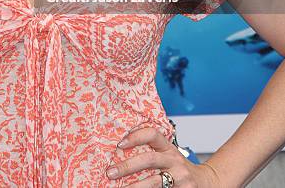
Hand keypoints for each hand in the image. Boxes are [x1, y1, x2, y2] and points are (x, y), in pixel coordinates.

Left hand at [105, 127, 220, 186]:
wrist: (205, 183)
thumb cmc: (178, 168)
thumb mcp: (168, 154)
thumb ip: (152, 151)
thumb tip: (120, 148)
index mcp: (168, 147)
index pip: (152, 134)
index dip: (136, 136)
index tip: (119, 144)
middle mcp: (175, 160)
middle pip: (149, 160)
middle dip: (127, 166)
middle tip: (110, 172)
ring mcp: (180, 178)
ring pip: (154, 182)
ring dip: (134, 187)